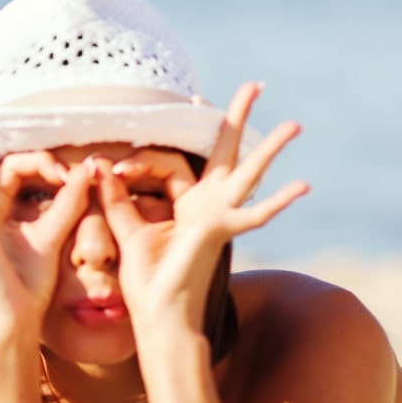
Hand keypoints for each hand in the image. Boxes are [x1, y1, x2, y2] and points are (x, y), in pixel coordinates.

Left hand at [98, 82, 307, 330]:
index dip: (141, 161)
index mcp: (188, 204)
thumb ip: (116, 200)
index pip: (173, 162)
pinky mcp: (220, 232)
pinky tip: (304, 187)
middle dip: (236, 118)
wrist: (160, 317)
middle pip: (225, 152)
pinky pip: (253, 217)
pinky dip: (277, 203)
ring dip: (270, 149)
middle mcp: (209, 206)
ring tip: (295, 124)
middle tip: (253, 85)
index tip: (113, 168)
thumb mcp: (127, 232)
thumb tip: (98, 165)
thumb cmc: (147, 282)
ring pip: (248, 174)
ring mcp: (219, 218)